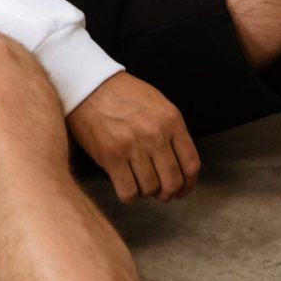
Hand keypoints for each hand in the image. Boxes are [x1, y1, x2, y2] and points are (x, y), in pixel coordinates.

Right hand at [67, 72, 199, 202]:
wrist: (89, 84)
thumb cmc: (122, 94)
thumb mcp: (157, 104)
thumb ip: (171, 131)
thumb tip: (178, 162)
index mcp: (171, 120)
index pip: (191, 164)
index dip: (188, 184)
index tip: (182, 190)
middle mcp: (156, 135)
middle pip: (173, 182)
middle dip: (167, 194)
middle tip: (159, 193)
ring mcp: (133, 146)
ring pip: (150, 189)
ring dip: (146, 192)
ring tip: (138, 183)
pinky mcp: (111, 156)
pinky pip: (128, 191)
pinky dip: (129, 195)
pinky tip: (125, 186)